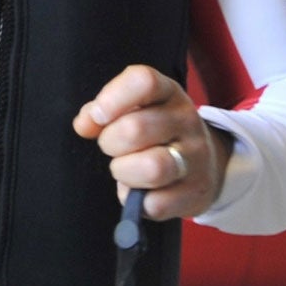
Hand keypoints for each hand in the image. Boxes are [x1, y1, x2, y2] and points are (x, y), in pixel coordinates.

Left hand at [74, 63, 233, 221]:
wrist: (202, 164)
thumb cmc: (152, 132)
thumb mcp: (131, 110)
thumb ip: (101, 111)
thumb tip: (84, 125)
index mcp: (168, 92)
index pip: (143, 81)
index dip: (112, 98)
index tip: (98, 116)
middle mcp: (187, 120)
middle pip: (135, 129)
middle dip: (110, 143)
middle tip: (112, 147)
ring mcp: (197, 157)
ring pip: (152, 168)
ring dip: (124, 173)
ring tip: (125, 170)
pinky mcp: (197, 192)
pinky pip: (156, 203)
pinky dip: (138, 202)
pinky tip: (142, 192)